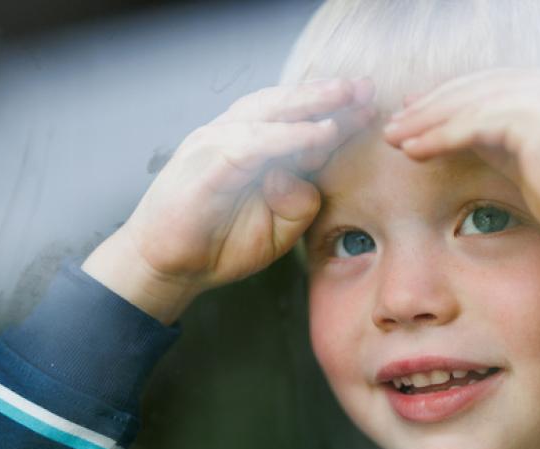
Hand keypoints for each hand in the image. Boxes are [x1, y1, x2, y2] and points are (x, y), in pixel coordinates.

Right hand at [83, 77, 375, 322]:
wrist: (169, 268)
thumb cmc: (220, 243)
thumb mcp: (279, 230)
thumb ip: (301, 204)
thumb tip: (307, 179)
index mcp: (252, 147)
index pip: (296, 119)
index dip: (334, 111)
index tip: (371, 106)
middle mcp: (233, 137)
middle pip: (284, 104)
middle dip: (326, 96)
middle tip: (364, 89)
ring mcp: (215, 146)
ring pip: (267, 113)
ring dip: (308, 105)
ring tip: (343, 100)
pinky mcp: (204, 166)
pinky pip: (250, 144)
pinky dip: (286, 138)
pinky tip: (317, 135)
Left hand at [382, 69, 539, 255]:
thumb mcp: (531, 161)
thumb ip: (500, 143)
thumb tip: (460, 139)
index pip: (484, 86)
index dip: (445, 99)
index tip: (413, 113)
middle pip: (470, 89)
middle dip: (427, 106)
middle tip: (393, 123)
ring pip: (465, 104)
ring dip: (424, 121)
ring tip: (392, 138)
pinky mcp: (532, 117)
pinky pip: (470, 125)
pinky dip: (437, 138)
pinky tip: (412, 150)